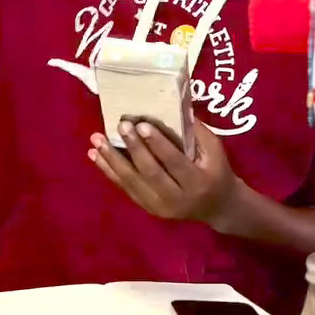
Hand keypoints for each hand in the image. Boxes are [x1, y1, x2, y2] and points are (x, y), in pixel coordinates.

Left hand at [88, 118, 237, 226]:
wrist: (218, 207)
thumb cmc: (217, 171)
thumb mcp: (215, 151)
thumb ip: (196, 132)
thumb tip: (173, 106)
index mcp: (197, 182)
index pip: (174, 162)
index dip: (157, 144)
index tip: (142, 124)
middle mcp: (177, 198)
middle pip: (151, 172)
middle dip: (133, 148)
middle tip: (121, 124)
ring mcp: (159, 207)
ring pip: (132, 182)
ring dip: (112, 160)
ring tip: (97, 140)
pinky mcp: (148, 208)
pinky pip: (125, 188)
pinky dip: (109, 171)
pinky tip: (96, 156)